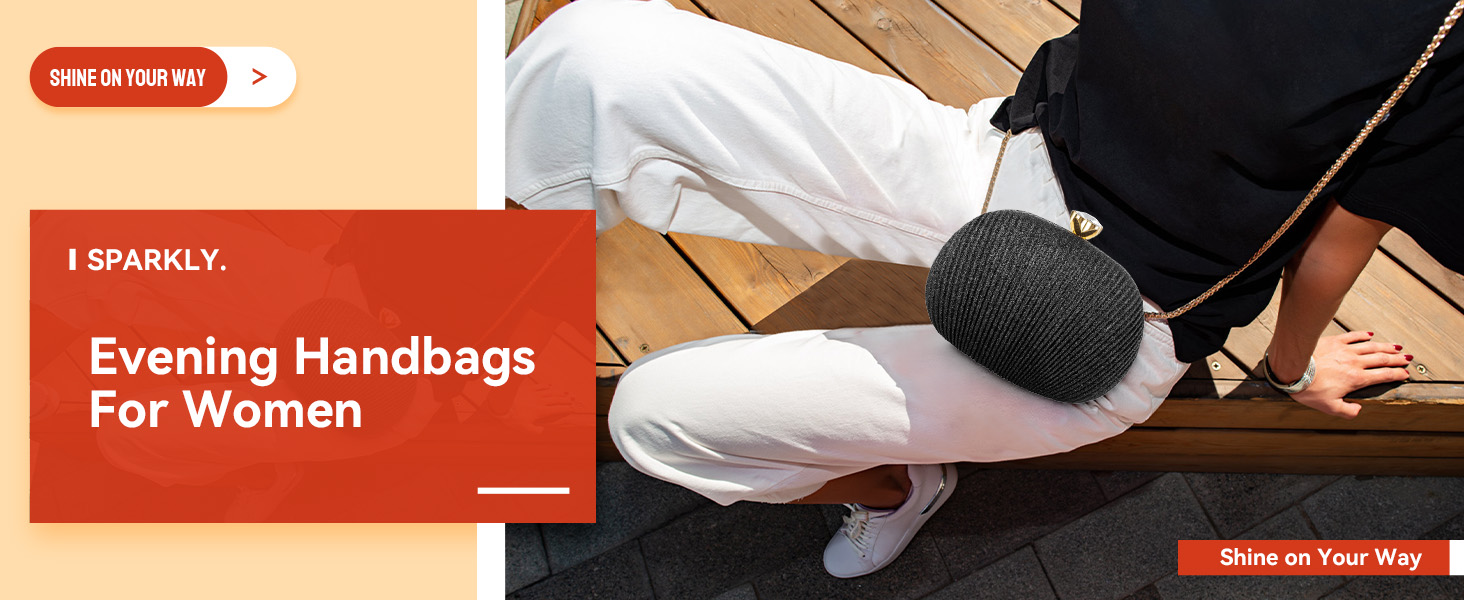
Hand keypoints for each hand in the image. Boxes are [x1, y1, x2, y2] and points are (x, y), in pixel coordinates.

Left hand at [1285, 331, 1410, 418]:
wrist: (1292, 370)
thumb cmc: (1309, 389)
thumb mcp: (1330, 408)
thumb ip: (1347, 411)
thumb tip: (1358, 411)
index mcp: (1357, 379)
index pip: (1383, 375)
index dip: (1397, 374)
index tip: (1405, 374)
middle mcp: (1355, 362)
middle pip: (1382, 359)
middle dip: (1397, 359)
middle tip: (1407, 358)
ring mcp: (1345, 350)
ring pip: (1371, 347)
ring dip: (1386, 347)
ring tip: (1396, 347)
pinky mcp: (1334, 341)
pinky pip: (1352, 336)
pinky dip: (1363, 335)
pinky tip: (1370, 335)